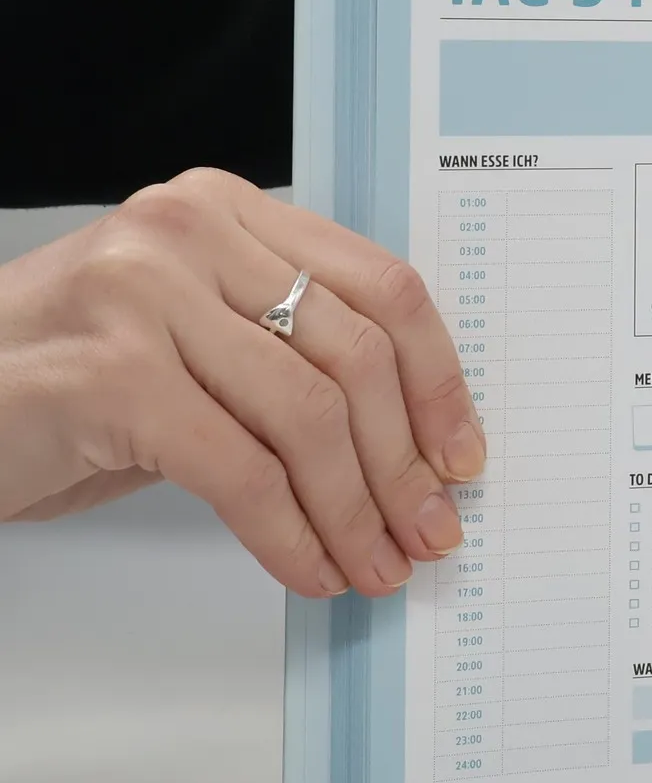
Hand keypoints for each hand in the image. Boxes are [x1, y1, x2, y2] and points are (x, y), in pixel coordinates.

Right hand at [0, 168, 483, 597]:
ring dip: (355, 510)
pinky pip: (241, 472)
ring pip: (308, 415)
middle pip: (357, 353)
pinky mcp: (109, 378)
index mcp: (228, 212)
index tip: (460, 451)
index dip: (437, 379)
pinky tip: (309, 570)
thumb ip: (283, 352)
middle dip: (404, 460)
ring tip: (376, 562)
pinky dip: (290, 535)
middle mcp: (191, 235)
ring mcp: (146, 298)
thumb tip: (404, 444)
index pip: (381, 286)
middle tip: (428, 528)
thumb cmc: (59, 377)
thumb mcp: (186, 335)